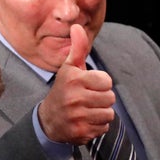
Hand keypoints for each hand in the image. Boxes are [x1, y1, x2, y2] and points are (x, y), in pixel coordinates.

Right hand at [38, 24, 114, 144]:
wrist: (49, 121)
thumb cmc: (64, 90)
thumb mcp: (69, 68)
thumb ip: (78, 48)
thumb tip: (77, 26)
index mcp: (73, 80)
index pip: (107, 81)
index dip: (101, 83)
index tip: (89, 85)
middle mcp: (74, 98)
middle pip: (110, 98)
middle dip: (102, 98)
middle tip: (88, 99)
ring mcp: (77, 117)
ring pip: (109, 114)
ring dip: (101, 112)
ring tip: (88, 110)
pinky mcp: (81, 132)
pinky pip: (104, 127)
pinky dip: (98, 125)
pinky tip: (86, 121)